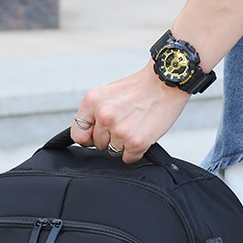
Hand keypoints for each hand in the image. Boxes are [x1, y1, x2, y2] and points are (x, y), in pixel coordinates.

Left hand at [71, 62, 189, 163]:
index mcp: (92, 101)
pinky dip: (136, 151)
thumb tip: (87, 138)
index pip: (78, 134)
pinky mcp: (136, 142)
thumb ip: (94, 114)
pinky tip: (143, 134)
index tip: (98, 135)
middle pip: (98, 145)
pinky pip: (129, 158)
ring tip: (135, 126)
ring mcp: (120, 130)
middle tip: (126, 123)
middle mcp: (104, 116)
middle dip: (111, 138)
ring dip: (124, 145)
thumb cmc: (139, 89)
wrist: (165, 83)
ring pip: (114, 152)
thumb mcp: (106, 94)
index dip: (89, 137)